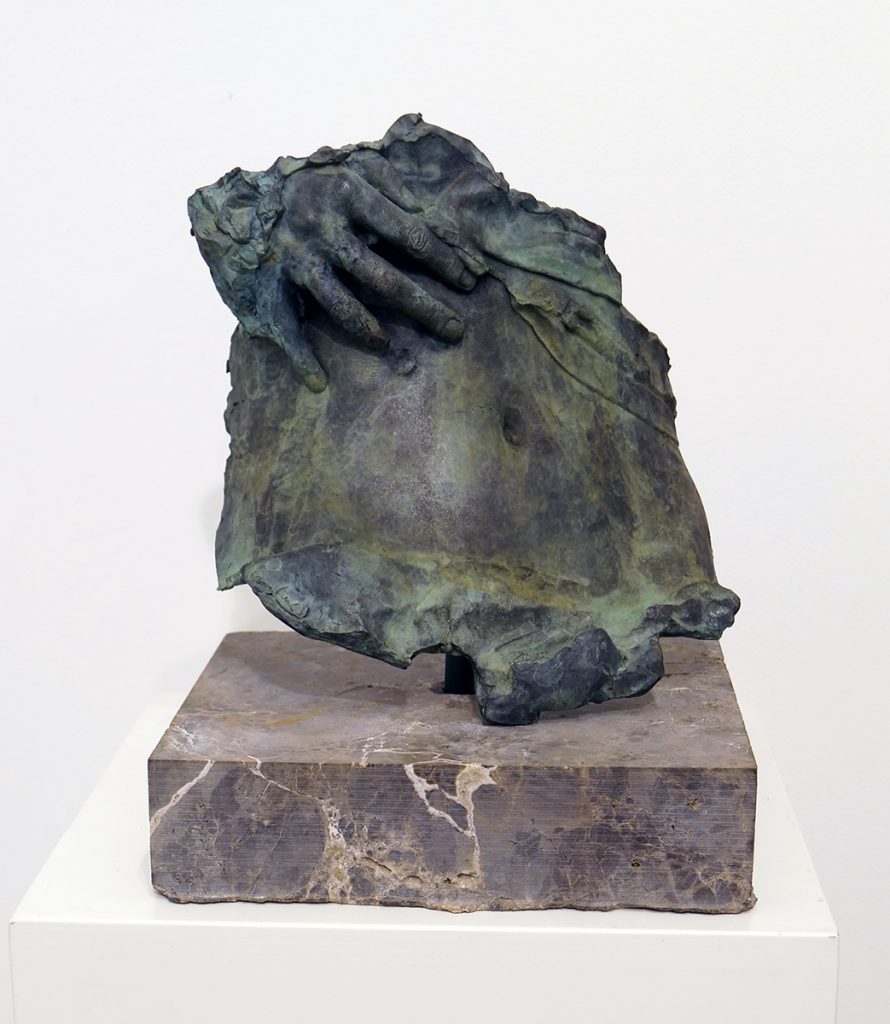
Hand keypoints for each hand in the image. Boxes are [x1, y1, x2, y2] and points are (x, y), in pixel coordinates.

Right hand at [190, 162, 476, 391]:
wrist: (244, 194)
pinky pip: (286, 323)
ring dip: (367, 329)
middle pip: (382, 276)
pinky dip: (298, 355)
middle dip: (423, 307)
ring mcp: (298, 258)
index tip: (469, 282)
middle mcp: (322, 227)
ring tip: (389, 346)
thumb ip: (392, 182)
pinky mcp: (273, 282)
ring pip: (338, 302)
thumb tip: (428, 211)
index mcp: (348, 194)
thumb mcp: (354, 167)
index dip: (442, 260)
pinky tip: (316, 381)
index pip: (407, 233)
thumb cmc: (316, 184)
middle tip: (455, 331)